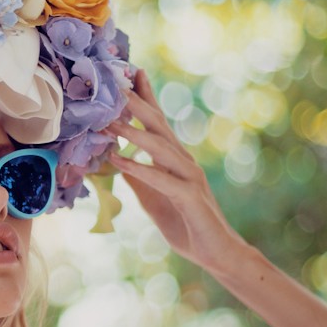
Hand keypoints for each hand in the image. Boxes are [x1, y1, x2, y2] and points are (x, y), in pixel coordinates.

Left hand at [103, 68, 247, 271]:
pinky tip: (119, 162)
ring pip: (160, 147)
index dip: (145, 96)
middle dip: (137, 103)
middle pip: (159, 125)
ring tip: (109, 123)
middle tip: (115, 83)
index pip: (158, 121)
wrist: (217, 253)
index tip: (129, 72)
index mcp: (174, 159)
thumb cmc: (186, 224)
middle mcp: (184, 161)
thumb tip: (116, 160)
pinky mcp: (191, 197)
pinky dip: (140, 169)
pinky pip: (162, 180)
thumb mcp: (154, 198)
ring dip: (133, 133)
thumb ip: (139, 178)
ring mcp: (190, 177)